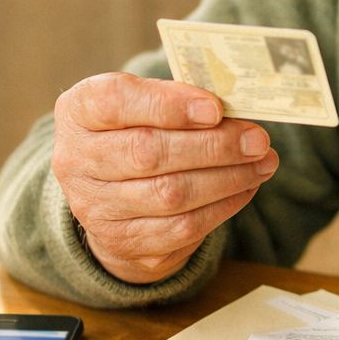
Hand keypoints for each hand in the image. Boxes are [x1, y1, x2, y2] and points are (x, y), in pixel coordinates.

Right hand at [53, 72, 278, 283]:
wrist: (109, 190)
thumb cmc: (136, 129)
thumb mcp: (142, 100)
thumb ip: (177, 97)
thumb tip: (230, 108)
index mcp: (79, 112)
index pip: (115, 102)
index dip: (168, 105)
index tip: (215, 108)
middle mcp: (75, 160)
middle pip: (148, 153)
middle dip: (213, 146)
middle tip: (257, 139)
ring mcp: (95, 207)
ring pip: (169, 194)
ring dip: (227, 178)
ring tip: (262, 162)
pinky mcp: (123, 242)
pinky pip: (182, 227)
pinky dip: (223, 206)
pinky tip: (246, 187)